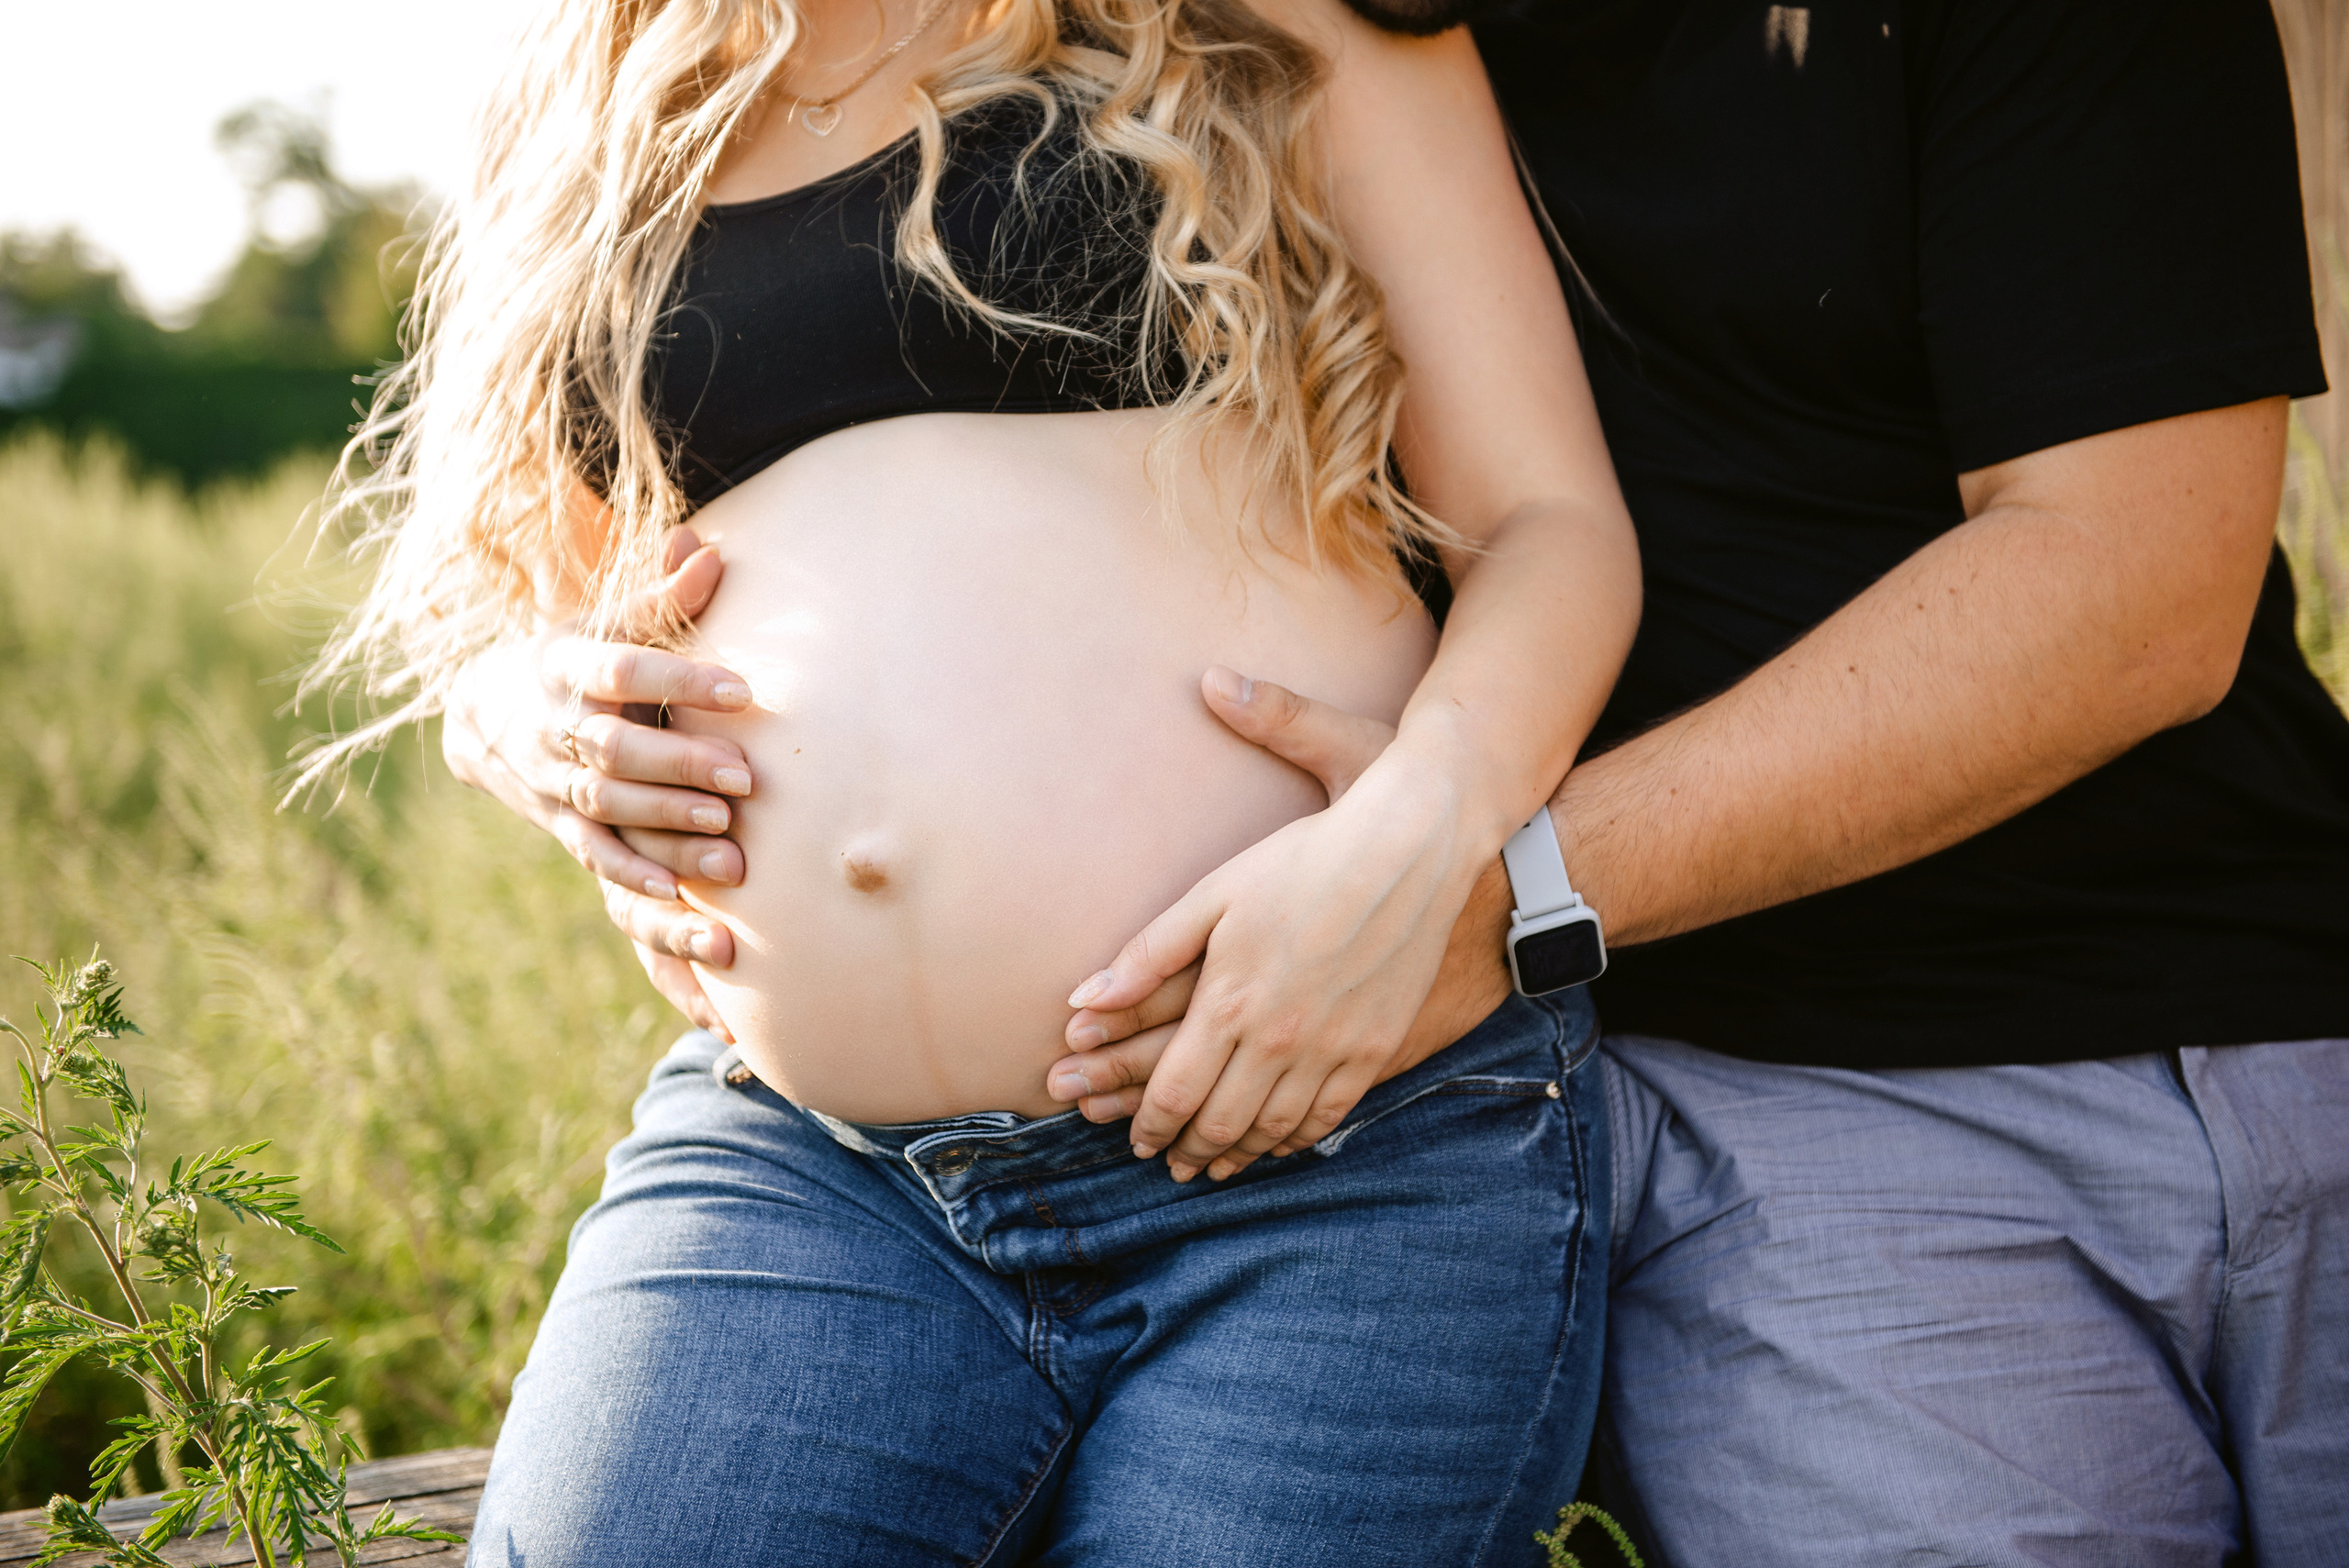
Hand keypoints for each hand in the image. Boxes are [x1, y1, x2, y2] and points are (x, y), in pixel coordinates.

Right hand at [440, 527, 752, 1038]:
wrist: (482, 711)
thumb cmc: (572, 659)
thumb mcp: (604, 620)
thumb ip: (662, 598)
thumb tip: (710, 550)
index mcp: (568, 664)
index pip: (625, 669)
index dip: (681, 678)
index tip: (743, 687)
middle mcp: (556, 724)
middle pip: (617, 748)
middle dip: (680, 763)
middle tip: (745, 777)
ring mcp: (551, 778)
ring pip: (608, 805)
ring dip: (666, 823)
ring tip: (728, 836)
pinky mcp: (557, 822)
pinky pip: (593, 853)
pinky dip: (631, 874)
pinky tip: (677, 892)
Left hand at [1050, 672, 1514, 1168]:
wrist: (1406, 851)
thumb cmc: (1300, 861)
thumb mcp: (1213, 895)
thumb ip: (1147, 956)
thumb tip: (1082, 1003)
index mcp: (1228, 1001)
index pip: (1174, 1092)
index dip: (1149, 1125)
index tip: (1137, 1140)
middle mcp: (1278, 1037)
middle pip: (1220, 1122)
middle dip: (1187, 1150)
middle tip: (1170, 1163)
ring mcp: (1332, 1049)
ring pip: (1273, 1128)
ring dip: (1238, 1155)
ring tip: (1216, 1165)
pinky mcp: (1374, 1048)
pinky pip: (1328, 1116)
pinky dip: (1295, 1140)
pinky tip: (1278, 1143)